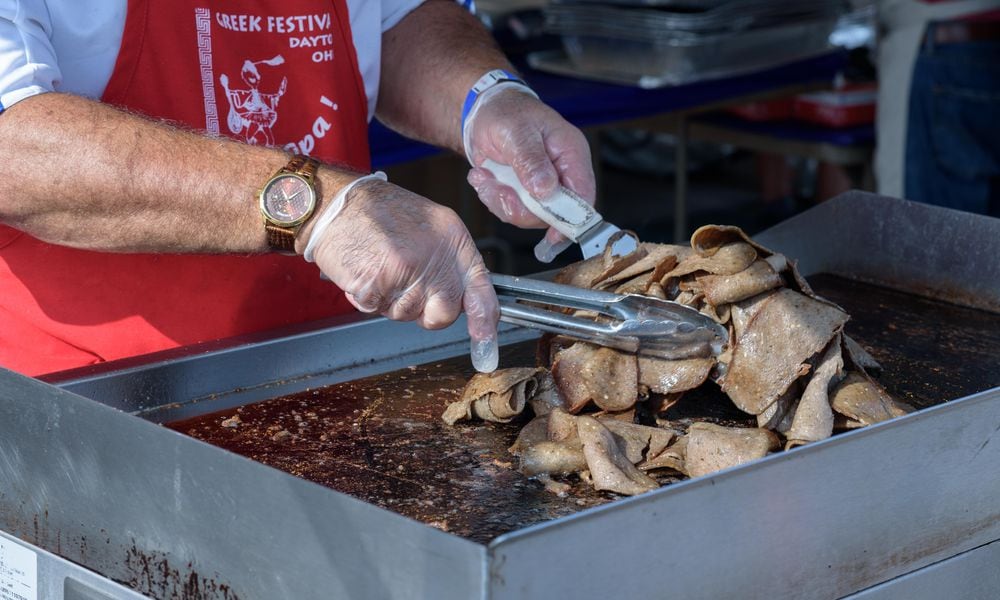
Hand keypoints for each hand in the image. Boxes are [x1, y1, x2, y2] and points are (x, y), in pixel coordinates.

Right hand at [309, 179, 499, 371]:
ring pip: (406, 314)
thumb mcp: (428, 225)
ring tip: (378, 267)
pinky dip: (366, 297)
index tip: (486, 340)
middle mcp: (434, 255)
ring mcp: (407, 270)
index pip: (479, 286)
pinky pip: (376, 309)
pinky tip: (363, 270)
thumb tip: (463, 299)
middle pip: (444, 313)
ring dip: (390, 301)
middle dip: (425, 312)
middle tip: (404, 287)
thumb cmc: (378, 213)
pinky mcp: (378, 283)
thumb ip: (448, 261)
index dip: (485, 318)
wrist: (336, 203)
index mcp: (452, 238)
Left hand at [465, 89, 595, 249]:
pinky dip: (493, 198)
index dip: (572, 219)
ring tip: (484, 177)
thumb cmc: (506, 113)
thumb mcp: (517, 132)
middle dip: (521, 207)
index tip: (554, 235)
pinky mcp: (523, 194)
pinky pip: (511, 211)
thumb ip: (531, 161)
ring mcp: (541, 186)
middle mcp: (560, 174)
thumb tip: (546, 191)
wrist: (482, 115)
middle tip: (497, 189)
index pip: (583, 195)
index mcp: (570, 154)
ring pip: (528, 215)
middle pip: (553, 213)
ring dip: (501, 201)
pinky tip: (484, 178)